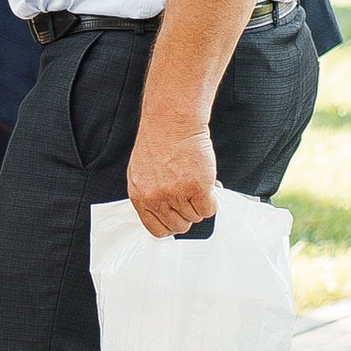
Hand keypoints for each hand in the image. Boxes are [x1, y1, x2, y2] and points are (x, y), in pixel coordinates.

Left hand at [127, 113, 217, 238]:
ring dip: (199, 203)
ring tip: (196, 182)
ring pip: (195, 217)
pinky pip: (209, 209)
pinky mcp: (197, 188)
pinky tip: (206, 184)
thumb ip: (151, 194)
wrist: (172, 121)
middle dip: (187, 214)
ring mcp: (176, 194)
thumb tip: (168, 211)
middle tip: (190, 197)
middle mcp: (156, 198)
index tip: (177, 218)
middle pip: (179, 226)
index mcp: (139, 195)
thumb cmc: (159, 140)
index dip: (170, 225)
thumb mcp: (142, 171)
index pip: (156, 229)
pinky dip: (211, 199)